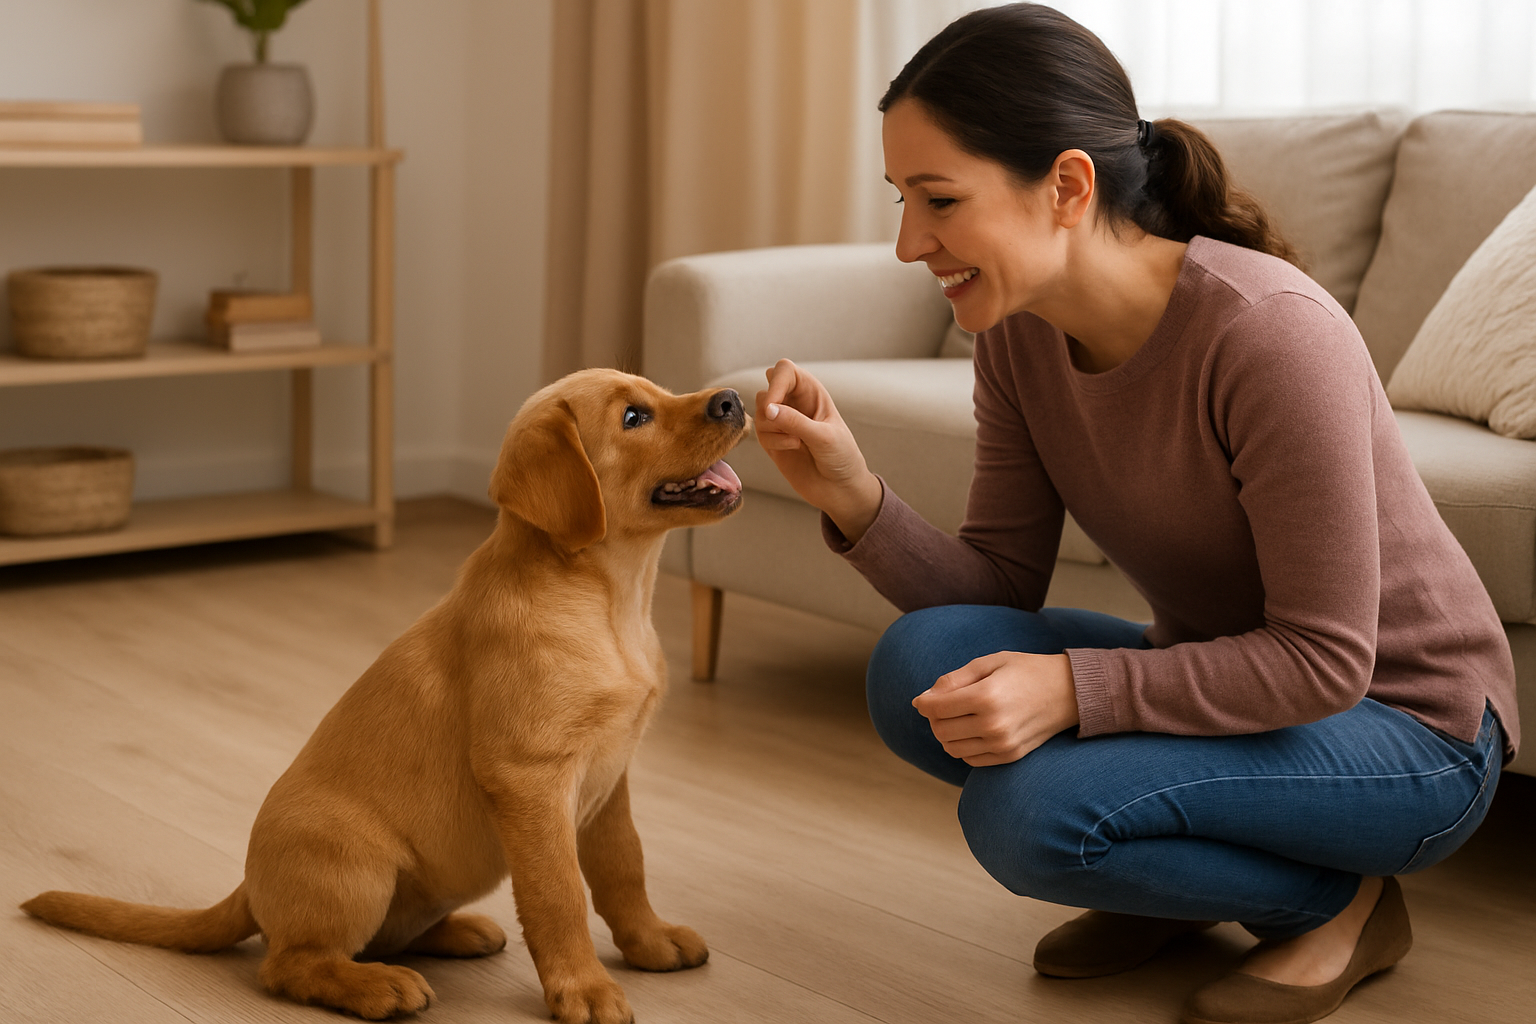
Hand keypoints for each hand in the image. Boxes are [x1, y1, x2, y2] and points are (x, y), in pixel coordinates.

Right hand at [755, 359, 883, 542]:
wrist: (840, 489)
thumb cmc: (842, 458)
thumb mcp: (824, 437)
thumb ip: (795, 422)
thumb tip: (767, 409)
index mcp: (812, 392)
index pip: (784, 370)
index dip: (775, 382)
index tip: (772, 406)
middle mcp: (795, 403)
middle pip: (767, 387)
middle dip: (769, 404)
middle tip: (781, 422)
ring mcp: (783, 423)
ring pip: (759, 411)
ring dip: (771, 427)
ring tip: (796, 441)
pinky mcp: (773, 442)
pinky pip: (759, 432)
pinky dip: (771, 441)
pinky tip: (792, 448)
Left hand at [911, 652, 1078, 765]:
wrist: (1069, 692)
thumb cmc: (1026, 671)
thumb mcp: (989, 663)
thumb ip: (953, 680)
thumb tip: (922, 700)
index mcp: (986, 697)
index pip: (936, 708)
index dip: (924, 702)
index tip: (924, 698)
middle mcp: (993, 725)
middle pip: (940, 730)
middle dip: (934, 718)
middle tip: (943, 705)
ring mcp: (1002, 744)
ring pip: (952, 748)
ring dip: (946, 734)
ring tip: (958, 717)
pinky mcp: (1010, 756)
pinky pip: (970, 759)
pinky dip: (963, 747)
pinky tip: (973, 730)